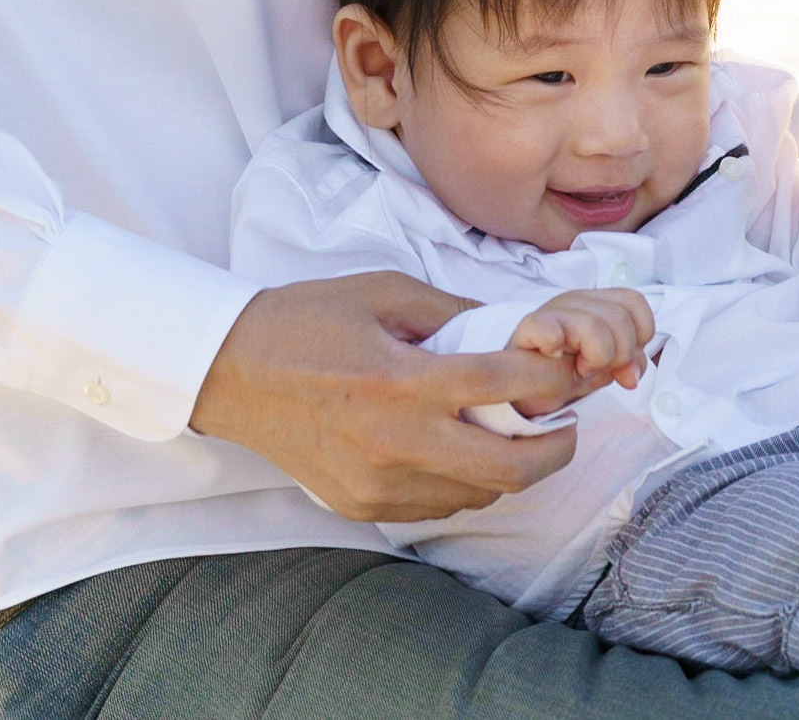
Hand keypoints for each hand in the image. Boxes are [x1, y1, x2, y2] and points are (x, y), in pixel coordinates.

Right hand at [191, 271, 581, 521]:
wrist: (230, 373)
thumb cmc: (306, 321)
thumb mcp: (385, 293)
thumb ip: (455, 314)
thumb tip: (515, 329)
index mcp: (403, 381)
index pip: (506, 387)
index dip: (552, 379)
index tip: (568, 372)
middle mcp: (396, 441)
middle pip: (510, 468)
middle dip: (556, 449)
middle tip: (567, 426)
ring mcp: (379, 483)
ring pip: (478, 494)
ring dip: (510, 469)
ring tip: (516, 436)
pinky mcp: (362, 505)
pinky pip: (438, 506)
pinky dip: (465, 483)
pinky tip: (462, 452)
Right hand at [510, 289, 655, 414]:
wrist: (526, 385)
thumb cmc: (568, 368)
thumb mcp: (607, 366)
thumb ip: (628, 364)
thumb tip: (632, 377)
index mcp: (599, 302)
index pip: (634, 302)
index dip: (639, 334)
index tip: (622, 357)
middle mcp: (577, 299)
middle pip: (619, 316)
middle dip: (618, 353)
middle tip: (598, 366)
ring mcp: (552, 310)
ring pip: (593, 326)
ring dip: (594, 357)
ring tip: (579, 368)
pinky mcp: (530, 326)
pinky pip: (550, 330)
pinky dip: (556, 345)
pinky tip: (555, 356)